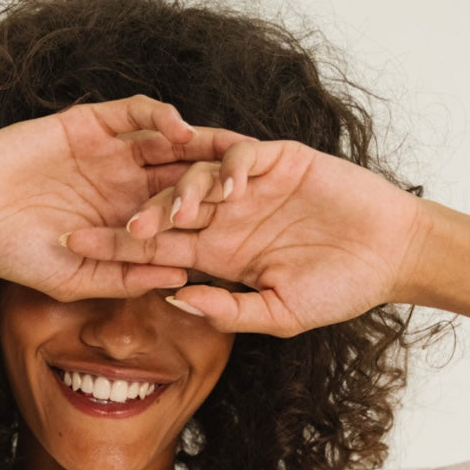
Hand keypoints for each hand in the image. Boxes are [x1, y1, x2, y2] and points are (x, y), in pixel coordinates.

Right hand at [0, 96, 246, 299]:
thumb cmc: (15, 253)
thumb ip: (126, 276)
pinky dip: (160, 116)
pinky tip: (181, 129)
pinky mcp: (92, 124)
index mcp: (126, 224)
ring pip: (169, 144)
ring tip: (230, 153)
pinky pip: (135, 113)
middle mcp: (125, 186)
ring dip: (200, 147)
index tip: (246, 237)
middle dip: (218, 182)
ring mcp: (111, 153)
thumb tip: (180, 277)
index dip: (210, 227)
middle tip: (255, 187)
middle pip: (185, 179)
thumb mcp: (76, 278)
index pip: (178, 223)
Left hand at [60, 138, 429, 333]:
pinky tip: (223, 184)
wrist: (389, 255)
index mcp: (219, 255)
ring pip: (196, 180)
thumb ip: (227, 311)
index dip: (121, 253)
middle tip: (111, 233)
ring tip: (171, 213)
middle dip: (136, 221)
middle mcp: (226, 218)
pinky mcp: (279, 161)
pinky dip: (226, 164)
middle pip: (166, 211)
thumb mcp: (277, 315)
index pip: (159, 252)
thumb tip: (174, 300)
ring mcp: (250, 187)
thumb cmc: (337, 291)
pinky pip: (240, 154)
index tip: (80, 257)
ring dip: (178, 193)